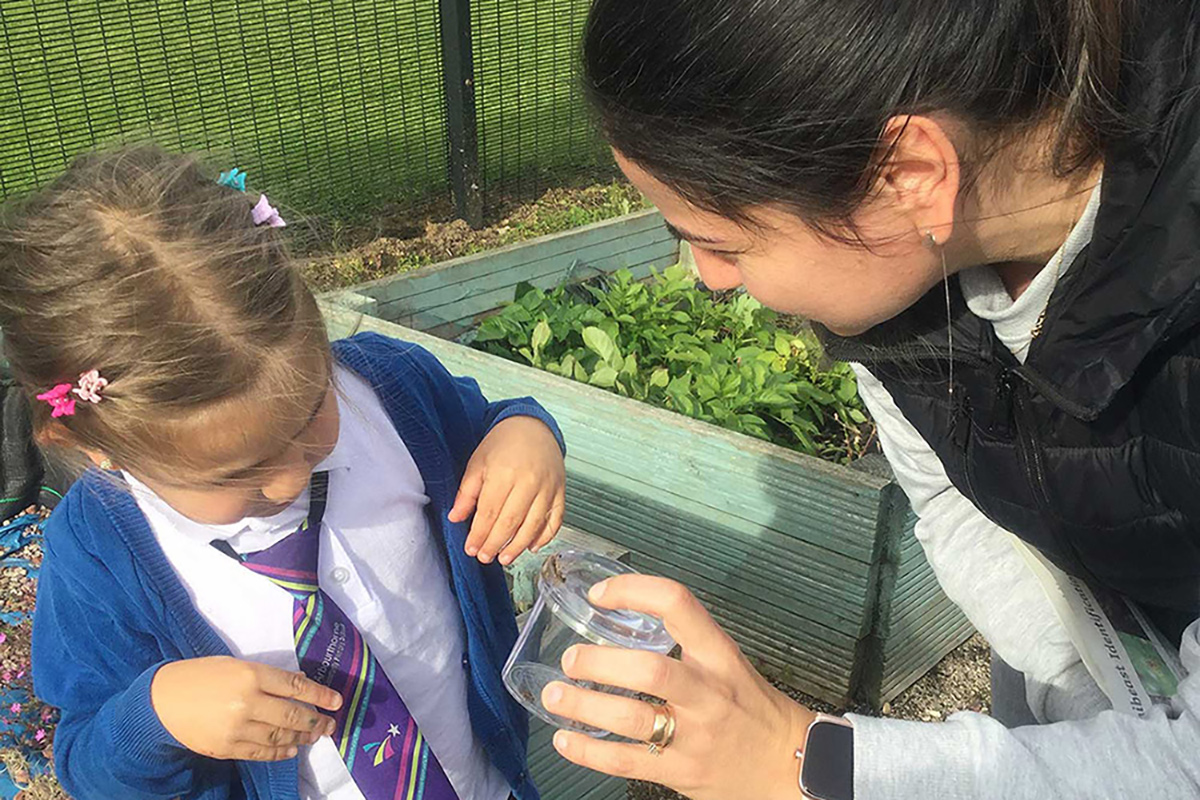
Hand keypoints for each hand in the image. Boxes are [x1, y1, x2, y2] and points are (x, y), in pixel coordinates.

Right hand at [151, 657, 342, 761]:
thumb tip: (299, 684)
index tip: (337, 701)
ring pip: (279, 737)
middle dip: (316, 721)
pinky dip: (279, 752)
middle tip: (330, 724)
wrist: (160, 701)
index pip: (295, 686)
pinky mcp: (226, 748)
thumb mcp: (235, 665)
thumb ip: (267, 676)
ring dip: (301, 738)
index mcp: (250, 675)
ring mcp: (236, 728)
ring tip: (314, 736)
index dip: (320, 695)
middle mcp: (246, 702)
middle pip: (291, 715)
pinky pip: (260, 753)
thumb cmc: (200, 676)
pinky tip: (291, 750)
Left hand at [449, 415, 565, 565]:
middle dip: (496, 544)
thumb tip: (456, 518)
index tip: (471, 548)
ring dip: (518, 546)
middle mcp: (528, 482)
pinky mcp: (561, 491)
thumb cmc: (502, 444)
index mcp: (504, 473)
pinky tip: (532, 547)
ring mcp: (548, 488)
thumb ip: (467, 492)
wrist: (532, 427)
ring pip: (533, 525)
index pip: (489, 512)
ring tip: (505, 558)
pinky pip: (555, 519)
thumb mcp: (478, 463)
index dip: (479, 534)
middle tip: (485, 557)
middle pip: (511, 522)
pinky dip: (545, 536)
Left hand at [542, 576, 816, 799]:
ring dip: (583, 706)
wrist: (788, 765)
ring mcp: (695, 736)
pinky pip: (626, 762)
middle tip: (571, 659)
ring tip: (554, 695)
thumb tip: (622, 615)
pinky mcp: (681, 772)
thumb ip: (685, 641)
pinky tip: (565, 739)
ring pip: (631, 719)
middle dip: (600, 663)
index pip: (678, 605)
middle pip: (649, 670)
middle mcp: (708, 693)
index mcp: (719, 655)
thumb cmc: (751, 707)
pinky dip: (588, 752)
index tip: (599, 594)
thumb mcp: (728, 662)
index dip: (632, 591)